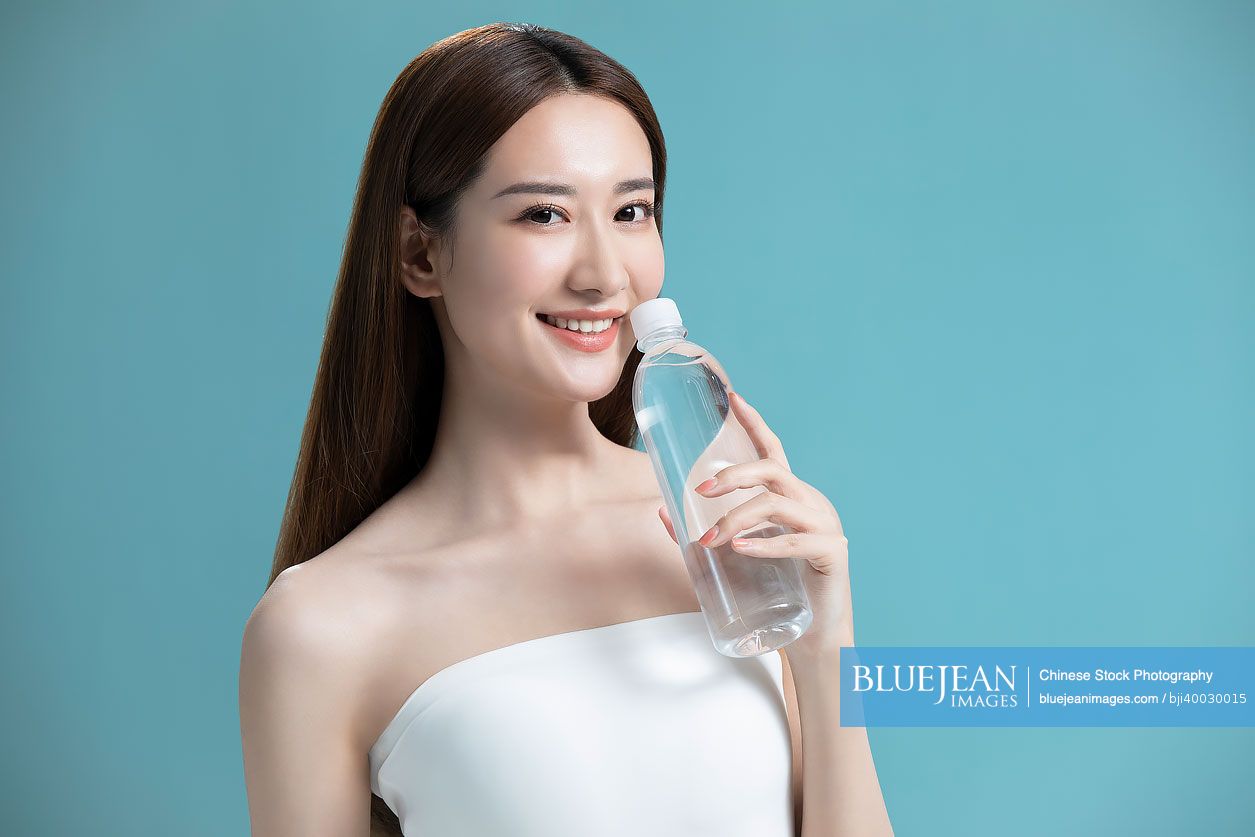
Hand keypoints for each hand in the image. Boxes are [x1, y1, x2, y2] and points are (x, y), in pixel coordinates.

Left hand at [657, 389, 853, 657]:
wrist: (815, 637)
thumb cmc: (775, 594)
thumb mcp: (733, 559)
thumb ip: (702, 534)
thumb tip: (663, 511)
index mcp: (791, 498)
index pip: (773, 452)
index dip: (755, 423)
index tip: (734, 398)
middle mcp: (811, 504)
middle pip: (774, 471)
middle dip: (735, 475)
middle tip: (701, 488)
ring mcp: (826, 526)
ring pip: (779, 504)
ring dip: (739, 517)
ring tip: (711, 539)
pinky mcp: (833, 554)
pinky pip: (799, 541)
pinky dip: (767, 544)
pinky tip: (742, 549)